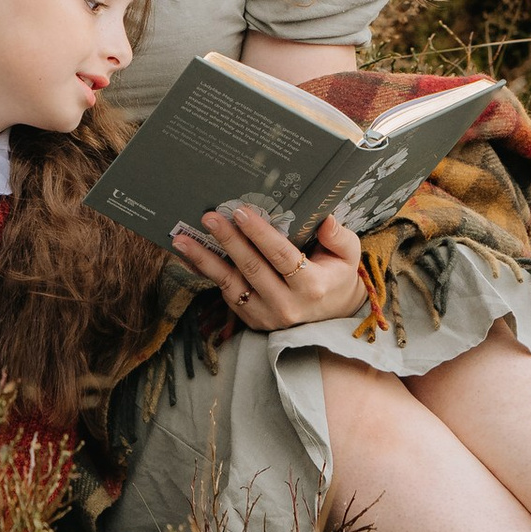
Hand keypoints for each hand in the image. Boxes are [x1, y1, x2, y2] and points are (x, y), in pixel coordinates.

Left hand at [171, 203, 367, 331]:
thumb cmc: (337, 276)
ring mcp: (266, 315)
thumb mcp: (348, 256)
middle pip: (252, 268)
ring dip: (205, 260)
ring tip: (182, 239)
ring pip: (231, 284)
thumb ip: (340, 237)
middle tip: (210, 216)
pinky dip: (206, 274)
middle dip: (228, 240)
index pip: (281, 256)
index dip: (259, 234)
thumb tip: (326, 219)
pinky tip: (190, 256)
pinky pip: (225, 294)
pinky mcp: (251, 319)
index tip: (241, 212)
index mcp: (311, 286)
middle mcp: (287, 305)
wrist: (332, 316)